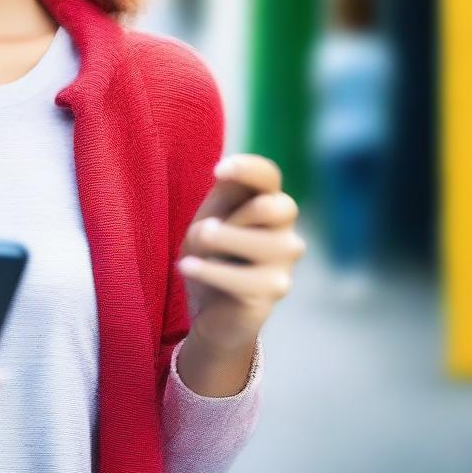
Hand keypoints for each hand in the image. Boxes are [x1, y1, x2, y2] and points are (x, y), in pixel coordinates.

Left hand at [177, 153, 306, 351]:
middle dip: (231, 217)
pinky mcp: (276, 289)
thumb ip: (226, 193)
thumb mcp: (212, 214)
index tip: (217, 172)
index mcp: (267, 199)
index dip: (246, 169)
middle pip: (268, 207)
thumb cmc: (211, 251)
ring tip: (194, 253)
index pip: (269, 174)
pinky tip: (186, 268)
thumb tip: (229, 172)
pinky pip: (245, 278)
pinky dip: (210, 271)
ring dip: (221, 243)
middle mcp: (285, 228)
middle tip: (205, 232)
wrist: (208, 304)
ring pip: (264, 243)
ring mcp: (285, 261)